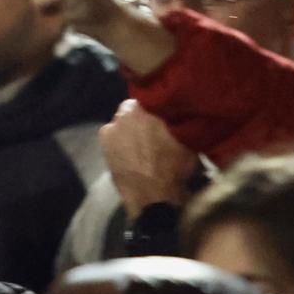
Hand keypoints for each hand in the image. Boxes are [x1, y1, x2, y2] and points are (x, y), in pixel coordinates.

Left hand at [101, 99, 197, 218]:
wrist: (153, 197)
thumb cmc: (175, 168)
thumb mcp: (189, 141)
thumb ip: (181, 122)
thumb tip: (183, 113)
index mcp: (150, 105)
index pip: (154, 96)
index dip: (159, 107)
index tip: (164, 117)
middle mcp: (127, 110)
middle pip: (135, 109)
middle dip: (142, 117)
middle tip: (153, 132)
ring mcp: (112, 124)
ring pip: (123, 121)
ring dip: (130, 129)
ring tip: (141, 146)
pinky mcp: (104, 140)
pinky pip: (113, 134)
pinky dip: (119, 140)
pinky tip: (129, 152)